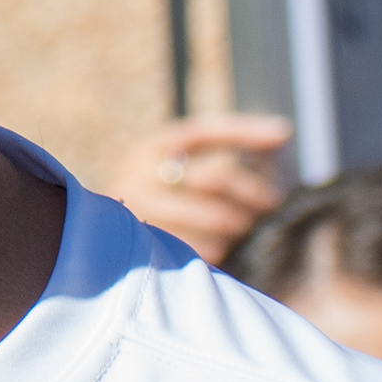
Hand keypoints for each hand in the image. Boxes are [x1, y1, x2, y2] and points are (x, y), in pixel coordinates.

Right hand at [104, 113, 290, 262]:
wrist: (98, 239)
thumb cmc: (160, 202)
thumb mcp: (178, 169)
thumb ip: (221, 155)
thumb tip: (281, 133)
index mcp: (152, 147)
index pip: (204, 130)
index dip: (244, 130)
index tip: (284, 131)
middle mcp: (140, 172)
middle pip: (215, 177)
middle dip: (252, 193)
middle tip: (274, 205)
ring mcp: (139, 209)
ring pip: (211, 216)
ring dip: (240, 225)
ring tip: (251, 230)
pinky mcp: (144, 242)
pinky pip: (198, 248)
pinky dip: (219, 249)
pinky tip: (226, 250)